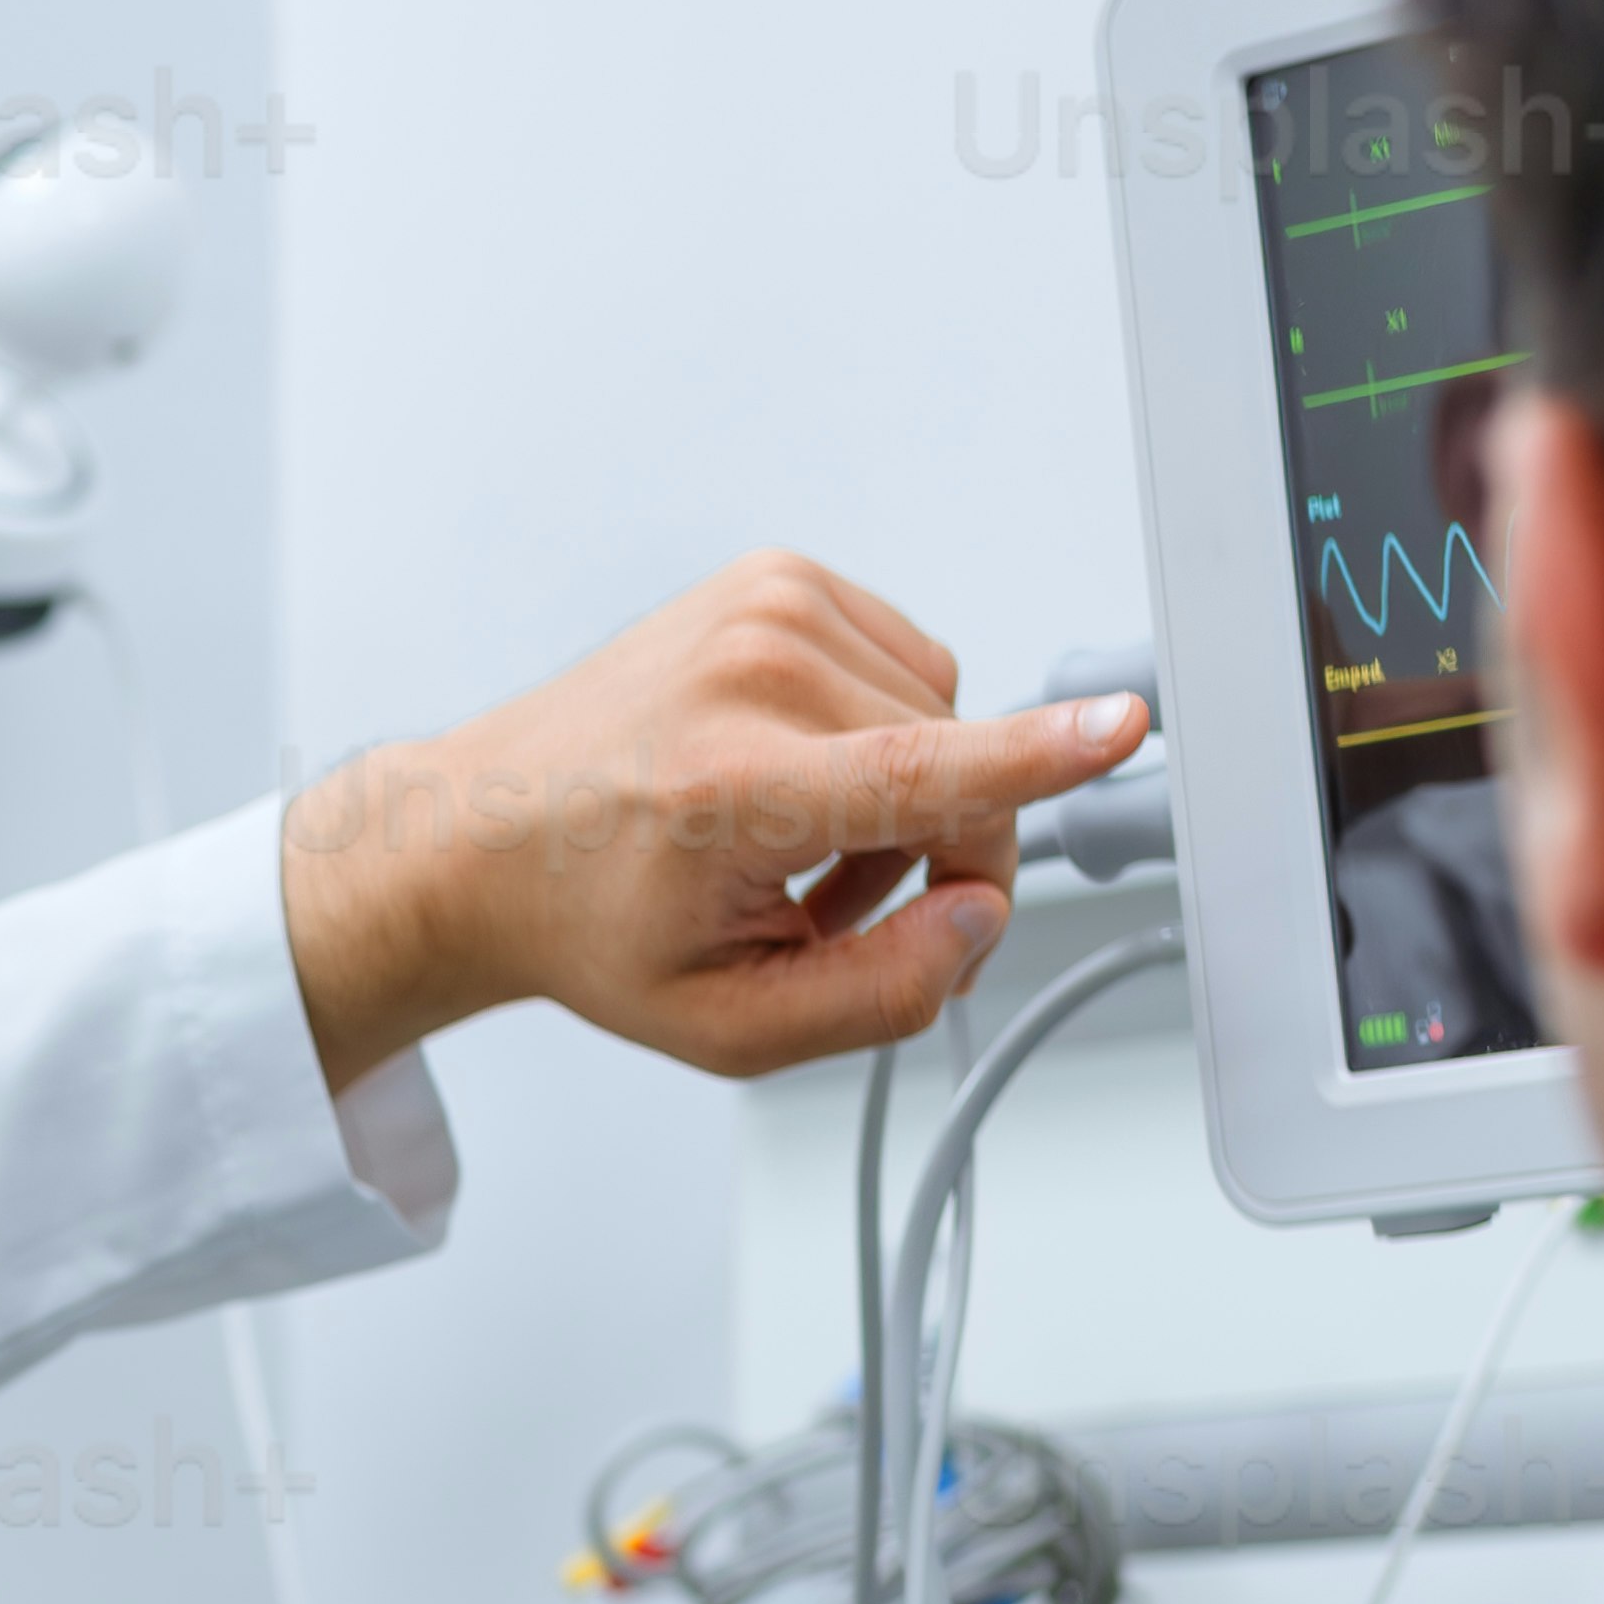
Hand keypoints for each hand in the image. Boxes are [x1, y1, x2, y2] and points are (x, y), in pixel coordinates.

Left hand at [279, 567, 1145, 1090]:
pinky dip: (878, 734)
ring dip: (905, 798)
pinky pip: (906, 669)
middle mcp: (749, 673)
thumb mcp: (726, 1024)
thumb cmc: (592, 923)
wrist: (479, 835)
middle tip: (828, 915)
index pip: (920, 773)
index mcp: (732, 785)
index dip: (1040, 759)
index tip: (1124, 726)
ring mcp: (763, 607)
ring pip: (944, 717)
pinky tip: (798, 781)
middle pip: (958, 774)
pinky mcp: (778, 579)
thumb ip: (875, 996)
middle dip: (935, 860)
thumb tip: (977, 921)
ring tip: (797, 853)